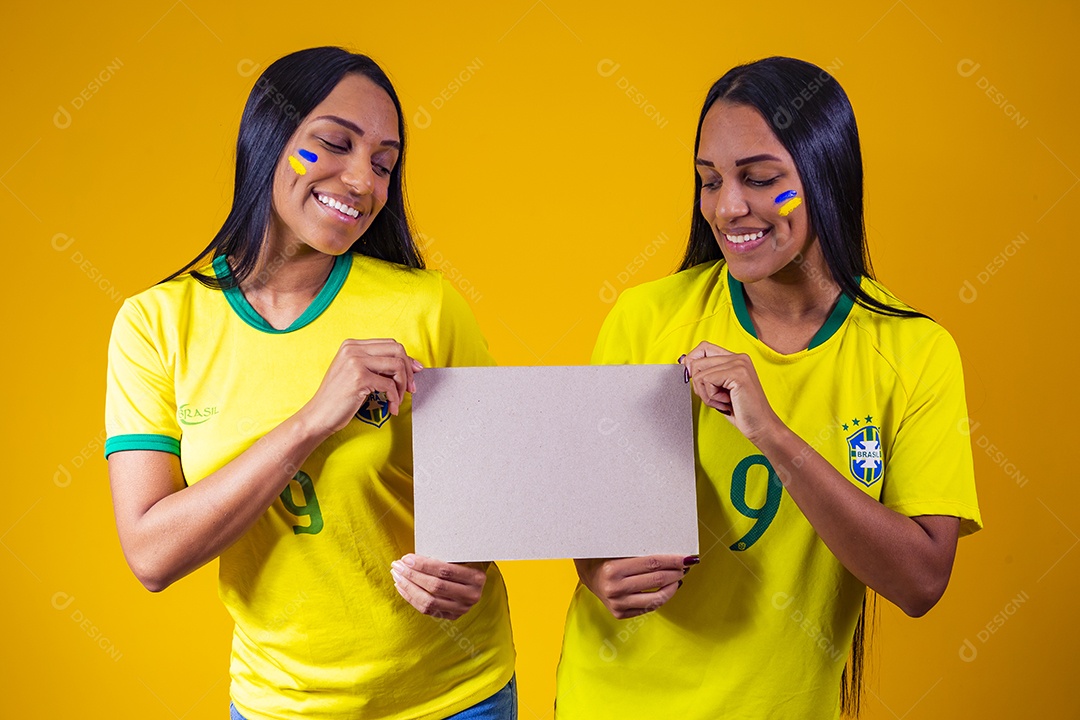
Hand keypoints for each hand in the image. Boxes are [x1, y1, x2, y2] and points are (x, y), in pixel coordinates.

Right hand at [299, 338, 422, 437]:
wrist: (318, 415)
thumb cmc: (338, 398)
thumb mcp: (356, 374)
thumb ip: (376, 365)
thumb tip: (410, 365)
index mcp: (352, 345)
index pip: (390, 344)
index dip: (406, 359)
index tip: (414, 373)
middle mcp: (353, 349)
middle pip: (397, 350)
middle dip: (408, 370)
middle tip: (410, 388)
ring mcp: (355, 362)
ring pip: (396, 366)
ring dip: (402, 385)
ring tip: (398, 399)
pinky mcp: (359, 378)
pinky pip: (389, 385)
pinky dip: (395, 398)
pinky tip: (391, 407)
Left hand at [391, 554, 489, 620]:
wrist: (476, 582)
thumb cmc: (465, 563)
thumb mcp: (461, 557)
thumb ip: (444, 557)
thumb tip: (411, 558)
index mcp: (476, 577)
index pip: (444, 571)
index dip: (423, 565)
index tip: (406, 558)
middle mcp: (471, 595)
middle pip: (435, 586)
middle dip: (412, 575)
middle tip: (397, 565)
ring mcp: (462, 608)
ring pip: (429, 601)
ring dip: (408, 587)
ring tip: (397, 576)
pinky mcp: (453, 616)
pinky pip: (427, 610)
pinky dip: (411, 598)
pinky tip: (402, 587)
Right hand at [574, 555, 693, 618]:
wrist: (589, 575)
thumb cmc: (606, 558)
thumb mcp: (619, 550)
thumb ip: (642, 552)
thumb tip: (672, 555)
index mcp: (613, 569)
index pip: (652, 563)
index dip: (673, 560)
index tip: (687, 558)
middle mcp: (615, 588)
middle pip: (657, 579)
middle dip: (676, 572)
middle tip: (686, 566)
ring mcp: (618, 604)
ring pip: (656, 598)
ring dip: (673, 587)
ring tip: (678, 578)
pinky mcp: (620, 614)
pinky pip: (649, 607)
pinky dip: (661, 598)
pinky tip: (666, 589)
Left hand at [681, 341, 780, 444]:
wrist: (761, 426)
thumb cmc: (741, 411)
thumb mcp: (719, 389)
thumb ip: (706, 373)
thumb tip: (684, 362)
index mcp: (736, 358)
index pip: (703, 347)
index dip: (692, 362)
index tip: (694, 379)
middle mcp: (738, 357)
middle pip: (696, 361)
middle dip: (699, 385)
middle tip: (715, 398)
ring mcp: (739, 364)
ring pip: (698, 372)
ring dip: (706, 394)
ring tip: (723, 401)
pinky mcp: (738, 374)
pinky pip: (706, 380)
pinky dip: (711, 397)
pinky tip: (727, 402)